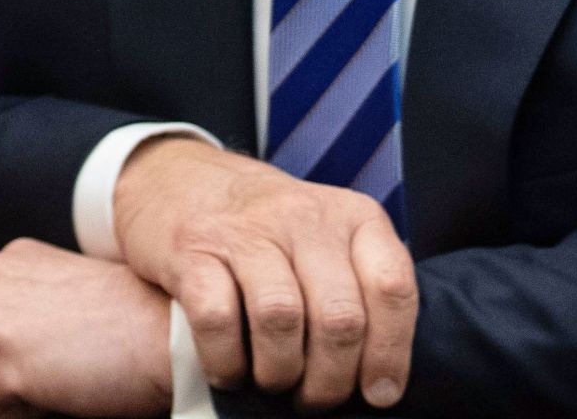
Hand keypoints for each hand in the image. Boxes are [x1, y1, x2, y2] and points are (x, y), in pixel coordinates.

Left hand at [0, 238, 172, 418]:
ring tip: (61, 392)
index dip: (10, 364)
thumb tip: (5, 362)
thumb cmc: (138, 324)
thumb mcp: (71, 297)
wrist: (172, 335)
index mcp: (7, 262)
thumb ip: (30, 313)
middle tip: (58, 388)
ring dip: (6, 405)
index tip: (52, 371)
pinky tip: (61, 401)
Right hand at [114, 139, 416, 407]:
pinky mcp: (192, 248)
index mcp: (354, 217)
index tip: (378, 393)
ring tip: (275, 383)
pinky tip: (229, 370)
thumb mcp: (330, 240)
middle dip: (331, 380)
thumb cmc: (272, 231)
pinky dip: (226, 360)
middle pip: (339, 317)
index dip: (390, 353)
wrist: (184, 180)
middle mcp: (304, 217)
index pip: (391, 288)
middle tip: (315, 398)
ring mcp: (246, 230)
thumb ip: (360, 290)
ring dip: (280, 373)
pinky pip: (217, 319)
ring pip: (281, 319)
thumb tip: (380, 378)